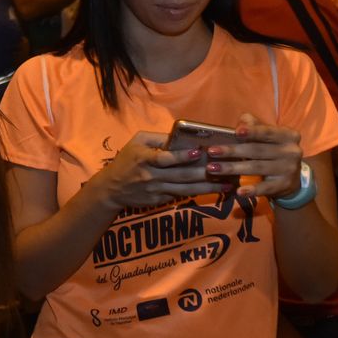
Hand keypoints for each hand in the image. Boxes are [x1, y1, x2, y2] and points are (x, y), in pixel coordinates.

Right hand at [95, 131, 215, 209]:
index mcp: (144, 158)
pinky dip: (197, 193)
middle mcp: (151, 176)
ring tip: (226, 185)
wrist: (111, 188)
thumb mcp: (136, 142)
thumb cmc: (126, 160)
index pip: (166, 158)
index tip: (200, 152)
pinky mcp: (159, 201)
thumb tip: (181, 136)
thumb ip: (157, 138)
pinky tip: (213, 191)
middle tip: (225, 170)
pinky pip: (180, 196)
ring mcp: (156, 191)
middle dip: (205, 173)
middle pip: (181, 176)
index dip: (183, 156)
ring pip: (185, 189)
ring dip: (207, 188)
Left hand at [202, 114, 305, 200]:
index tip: (236, 132)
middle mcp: (291, 151)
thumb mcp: (268, 136)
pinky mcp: (284, 185)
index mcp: (288, 135)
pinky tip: (238, 191)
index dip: (252, 132)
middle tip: (212, 151)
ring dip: (233, 168)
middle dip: (232, 151)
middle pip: (257, 150)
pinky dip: (252, 190)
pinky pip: (265, 188)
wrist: (293, 178)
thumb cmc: (273, 150)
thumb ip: (254, 125)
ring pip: (257, 167)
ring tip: (213, 168)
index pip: (268, 132)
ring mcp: (289, 169)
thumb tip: (242, 122)